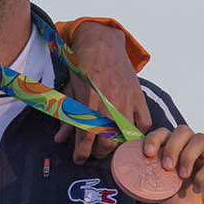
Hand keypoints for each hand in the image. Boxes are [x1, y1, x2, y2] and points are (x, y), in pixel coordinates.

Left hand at [60, 22, 148, 162]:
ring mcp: (127, 100)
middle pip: (107, 140)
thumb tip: (59, 140)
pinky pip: (144, 123)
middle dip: (98, 152)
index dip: (81, 152)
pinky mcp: (138, 96)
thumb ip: (66, 116)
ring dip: (116, 146)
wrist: (102, 43)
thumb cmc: (82, 66)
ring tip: (107, 146)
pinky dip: (137, 132)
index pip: (86, 136)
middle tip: (92, 153)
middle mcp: (109, 102)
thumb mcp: (70, 90)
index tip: (79, 159)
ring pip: (125, 135)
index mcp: (89, 101)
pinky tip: (127, 134)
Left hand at [140, 124, 203, 203]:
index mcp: (176, 151)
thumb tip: (126, 170)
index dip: (155, 138)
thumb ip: (148, 178)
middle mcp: (194, 150)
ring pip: (201, 139)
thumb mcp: (159, 190)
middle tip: (166, 167)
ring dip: (187, 156)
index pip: (165, 133)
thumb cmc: (182, 202)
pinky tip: (197, 188)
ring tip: (181, 176)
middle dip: (172, 146)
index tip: (148, 154)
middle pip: (183, 130)